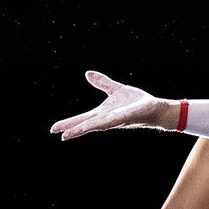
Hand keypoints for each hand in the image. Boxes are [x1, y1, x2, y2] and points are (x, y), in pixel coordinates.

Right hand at [51, 71, 179, 139]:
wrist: (155, 107)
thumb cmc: (136, 102)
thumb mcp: (116, 89)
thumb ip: (102, 83)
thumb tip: (87, 73)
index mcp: (103, 113)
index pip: (83, 119)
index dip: (69, 123)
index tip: (54, 128)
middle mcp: (107, 119)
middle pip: (86, 124)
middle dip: (71, 129)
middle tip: (57, 134)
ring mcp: (115, 120)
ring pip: (95, 126)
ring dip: (82, 130)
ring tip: (68, 135)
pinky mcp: (125, 118)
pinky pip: (111, 121)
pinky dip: (101, 123)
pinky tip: (93, 125)